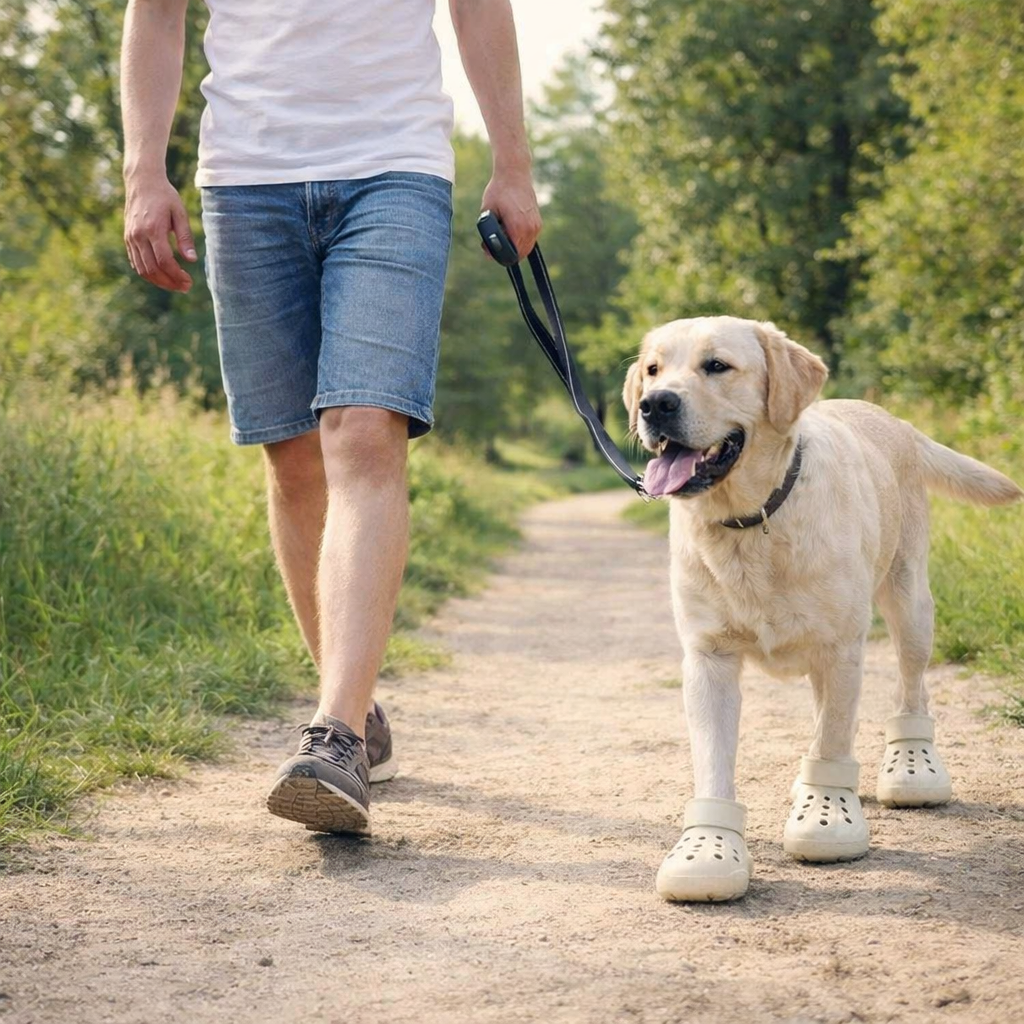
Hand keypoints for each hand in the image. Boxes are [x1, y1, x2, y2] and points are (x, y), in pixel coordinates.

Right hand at [124, 173, 196, 292]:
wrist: (142, 181)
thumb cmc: (165, 196)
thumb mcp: (180, 213)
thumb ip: (185, 237)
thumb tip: (191, 260)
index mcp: (153, 229)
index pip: (164, 261)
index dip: (176, 275)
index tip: (188, 281)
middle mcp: (138, 235)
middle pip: (152, 269)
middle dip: (169, 282)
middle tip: (184, 287)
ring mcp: (130, 237)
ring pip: (142, 269)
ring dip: (159, 282)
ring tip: (175, 285)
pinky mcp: (127, 238)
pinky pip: (135, 262)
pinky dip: (148, 273)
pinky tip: (161, 276)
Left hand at [481, 164, 541, 257]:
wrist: (514, 173)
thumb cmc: (499, 190)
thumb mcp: (487, 212)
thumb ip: (487, 233)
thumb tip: (487, 250)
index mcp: (518, 227)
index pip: (511, 255)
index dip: (499, 256)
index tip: (489, 251)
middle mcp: (530, 228)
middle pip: (520, 254)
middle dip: (506, 254)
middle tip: (492, 244)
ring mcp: (536, 226)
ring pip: (526, 249)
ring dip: (514, 247)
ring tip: (501, 234)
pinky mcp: (538, 223)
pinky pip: (530, 240)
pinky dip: (520, 241)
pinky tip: (510, 230)